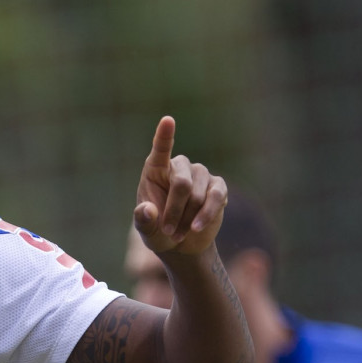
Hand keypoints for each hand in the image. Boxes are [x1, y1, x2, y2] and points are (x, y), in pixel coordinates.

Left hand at [134, 116, 227, 255]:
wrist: (181, 242)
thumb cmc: (157, 230)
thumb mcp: (146, 228)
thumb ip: (143, 220)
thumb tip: (148, 210)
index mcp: (155, 169)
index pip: (160, 149)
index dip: (164, 135)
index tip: (167, 120)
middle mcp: (179, 167)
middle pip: (181, 184)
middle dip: (174, 211)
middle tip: (168, 231)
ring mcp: (200, 174)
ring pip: (198, 195)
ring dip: (188, 218)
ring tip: (178, 233)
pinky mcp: (218, 187)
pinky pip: (216, 197)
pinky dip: (206, 215)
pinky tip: (196, 227)